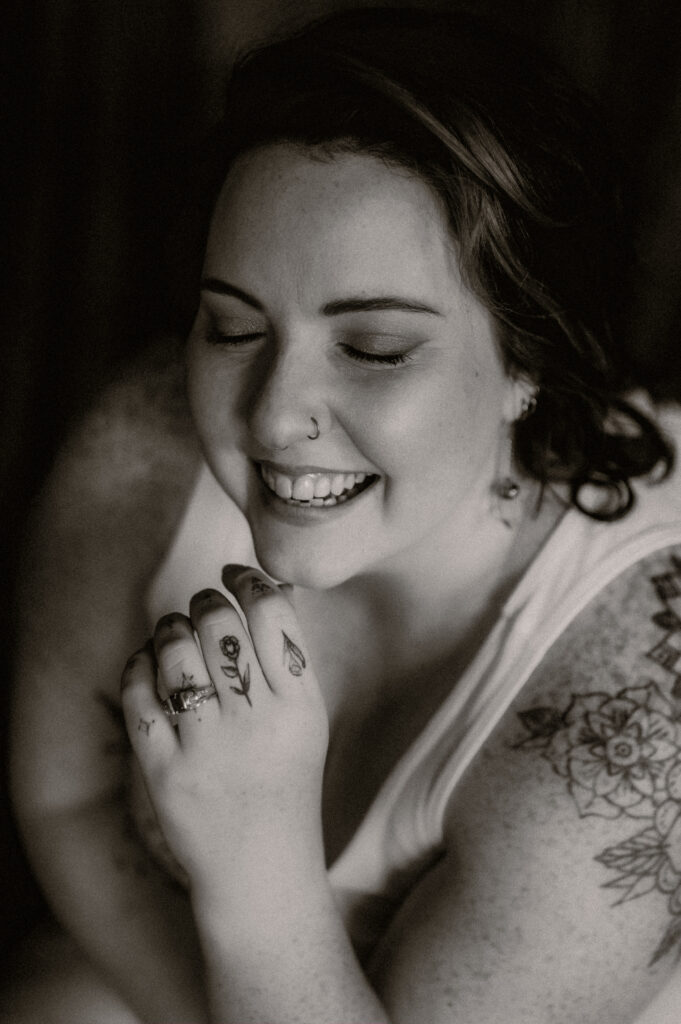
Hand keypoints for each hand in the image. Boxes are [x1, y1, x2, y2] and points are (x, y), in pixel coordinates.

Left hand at [120, 566, 328, 892]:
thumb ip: (290, 658)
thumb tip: (265, 586)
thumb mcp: (308, 720)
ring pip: (176, 652)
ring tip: (175, 631)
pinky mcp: (165, 773)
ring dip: (170, 628)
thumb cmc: (286, 781)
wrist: (261, 869)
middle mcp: (256, 723)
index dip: (249, 579)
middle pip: (220, 624)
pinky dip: (138, 667)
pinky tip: (148, 663)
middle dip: (206, 601)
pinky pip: (139, 697)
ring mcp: (208, 749)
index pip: (271, 614)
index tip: (235, 573)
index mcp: (300, 705)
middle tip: (203, 606)